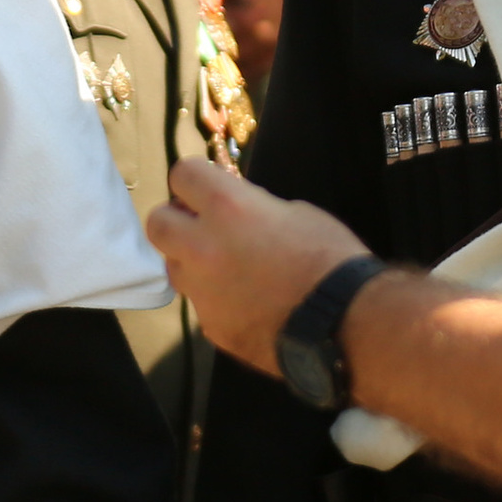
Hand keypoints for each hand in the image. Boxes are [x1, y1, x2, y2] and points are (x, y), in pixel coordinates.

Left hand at [148, 157, 369, 372]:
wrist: (345, 326)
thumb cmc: (331, 259)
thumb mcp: (297, 213)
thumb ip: (256, 208)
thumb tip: (241, 214)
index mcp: (227, 207)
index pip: (181, 174)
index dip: (195, 179)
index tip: (208, 188)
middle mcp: (202, 247)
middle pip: (157, 222)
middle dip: (176, 220)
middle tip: (202, 226)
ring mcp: (202, 291)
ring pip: (173, 268)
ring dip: (191, 262)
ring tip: (227, 269)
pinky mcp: (210, 327)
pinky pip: (202, 304)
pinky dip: (216, 300)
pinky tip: (247, 304)